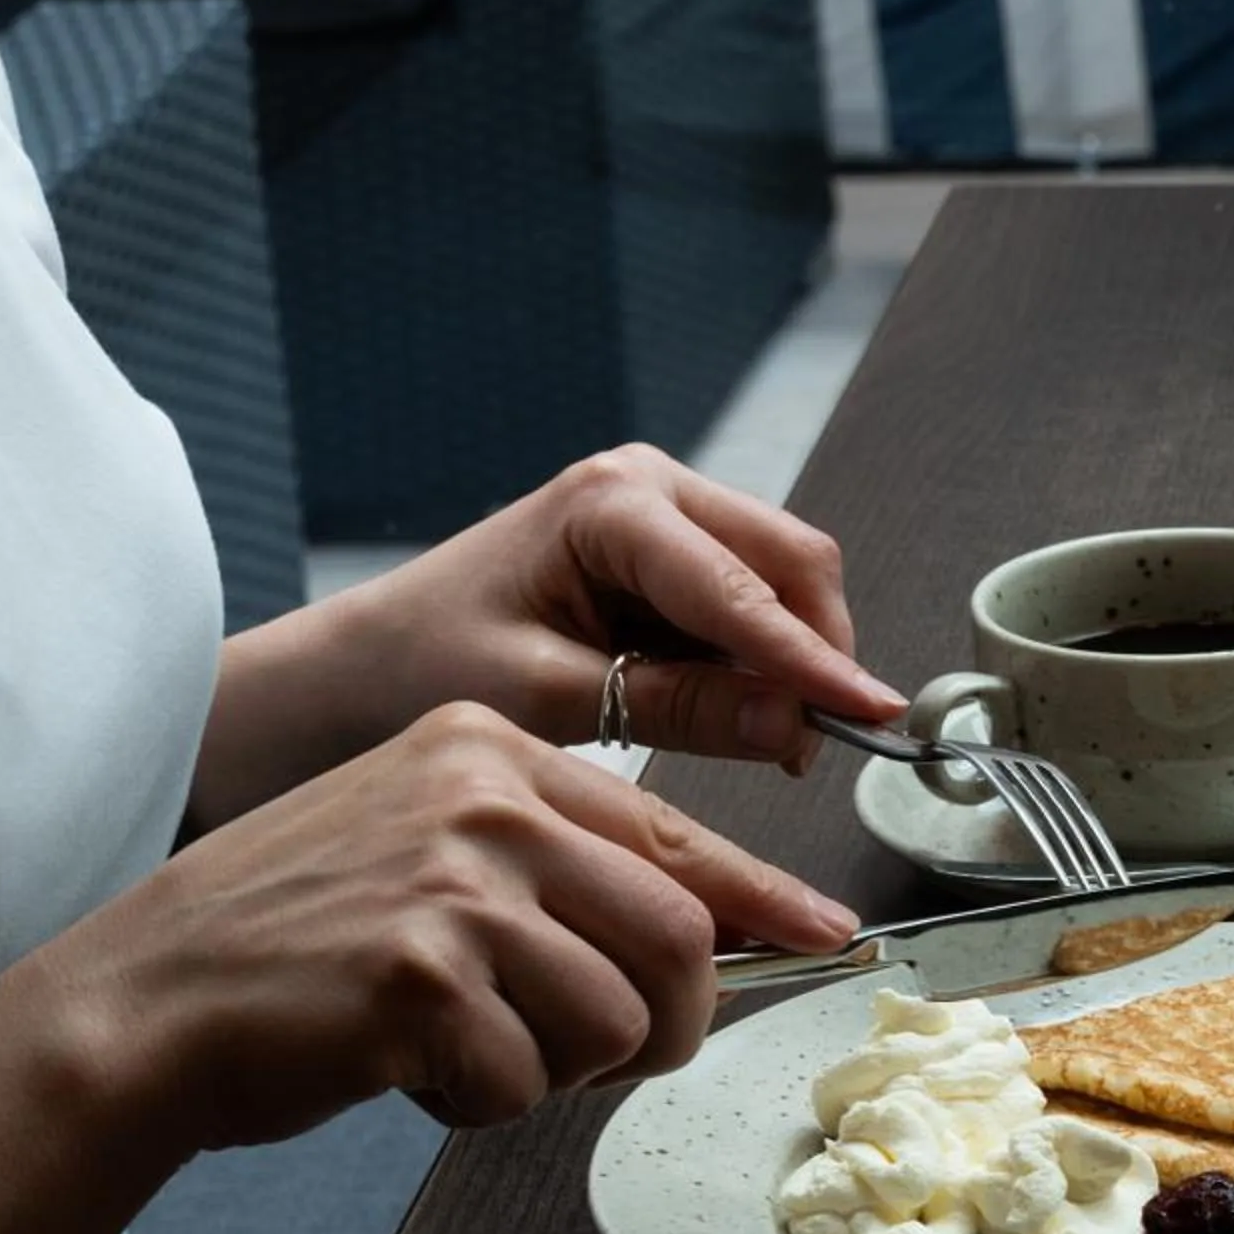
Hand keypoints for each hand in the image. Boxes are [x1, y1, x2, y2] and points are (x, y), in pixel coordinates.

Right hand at [52, 702, 855, 1146]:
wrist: (141, 1000)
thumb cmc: (298, 946)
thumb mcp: (432, 851)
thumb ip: (561, 868)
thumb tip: (717, 927)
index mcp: (493, 751)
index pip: (673, 833)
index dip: (764, 902)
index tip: (828, 937)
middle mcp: (483, 797)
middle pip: (677, 936)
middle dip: (666, 1026)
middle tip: (597, 1059)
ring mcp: (453, 881)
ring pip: (618, 1020)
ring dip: (560, 1071)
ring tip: (467, 1049)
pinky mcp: (421, 974)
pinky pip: (527, 1078)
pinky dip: (482, 1104)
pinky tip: (410, 1072)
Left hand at [348, 444, 904, 773]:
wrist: (362, 666)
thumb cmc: (425, 668)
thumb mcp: (550, 698)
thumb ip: (678, 707)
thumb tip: (790, 723)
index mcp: (611, 504)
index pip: (743, 587)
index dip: (813, 658)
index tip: (870, 712)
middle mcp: (648, 488)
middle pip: (789, 563)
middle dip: (816, 651)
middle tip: (814, 745)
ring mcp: (664, 516)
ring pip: (782, 584)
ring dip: (792, 661)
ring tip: (769, 743)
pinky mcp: (670, 557)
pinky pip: (749, 606)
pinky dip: (761, 662)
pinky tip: (736, 714)